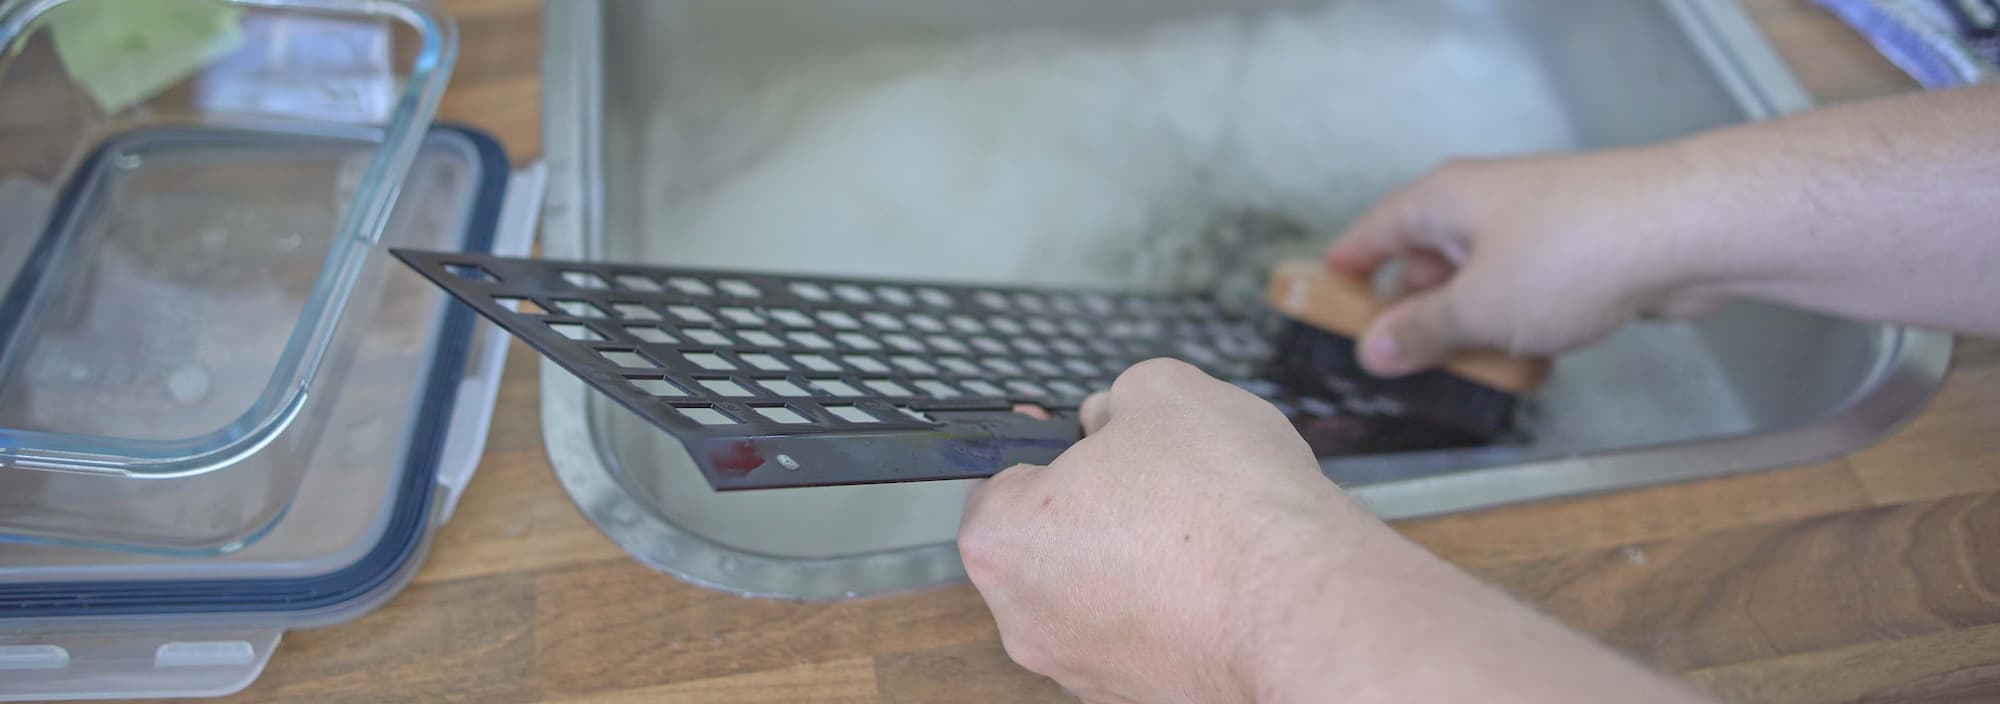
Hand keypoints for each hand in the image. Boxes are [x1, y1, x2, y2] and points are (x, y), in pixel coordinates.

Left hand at [956, 359, 1396, 703]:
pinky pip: (1145, 631)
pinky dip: (1173, 605)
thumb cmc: (1227, 507)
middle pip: (1050, 542)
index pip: (1000, 480)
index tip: (1091, 438)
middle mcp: (1027, 620)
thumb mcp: (1162, 390)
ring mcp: (1084, 669)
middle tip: (1158, 477)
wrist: (1307, 606)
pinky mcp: (1143, 695)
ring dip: (1138, 558)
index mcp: (1004, 541)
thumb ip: (1115, 401)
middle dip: (1098, 505)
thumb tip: (1116, 419)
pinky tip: (1222, 575)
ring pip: (1099, 592)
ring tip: (1203, 527)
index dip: (1053, 447)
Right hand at [1324, 146, 1732, 376]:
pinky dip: (1515, 322)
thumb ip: (1420, 332)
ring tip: (1459, 369)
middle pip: (1425, 257)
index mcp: (1442, 200)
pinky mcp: (1579, 248)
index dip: (1346, 268)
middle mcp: (1484, 203)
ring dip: (1467, 323)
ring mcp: (1535, 223)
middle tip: (1392, 356)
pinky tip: (1524, 359)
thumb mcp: (1476, 308)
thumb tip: (1375, 349)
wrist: (1684, 231)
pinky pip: (1526, 289)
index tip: (1323, 297)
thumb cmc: (1574, 251)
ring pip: (1480, 278)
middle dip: (1409, 308)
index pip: (1373, 231)